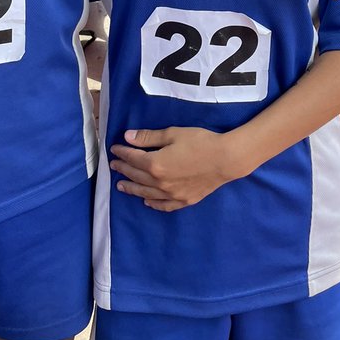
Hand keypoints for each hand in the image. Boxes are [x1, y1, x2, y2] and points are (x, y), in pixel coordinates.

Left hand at [109, 127, 238, 211]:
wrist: (225, 159)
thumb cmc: (200, 142)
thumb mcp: (173, 134)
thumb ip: (149, 137)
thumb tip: (127, 137)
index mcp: (155, 164)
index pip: (133, 158)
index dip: (122, 152)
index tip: (114, 149)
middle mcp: (159, 183)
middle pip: (137, 176)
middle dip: (123, 169)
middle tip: (114, 165)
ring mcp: (171, 194)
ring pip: (145, 193)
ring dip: (132, 188)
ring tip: (121, 186)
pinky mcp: (183, 201)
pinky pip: (163, 205)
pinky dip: (152, 203)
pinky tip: (146, 201)